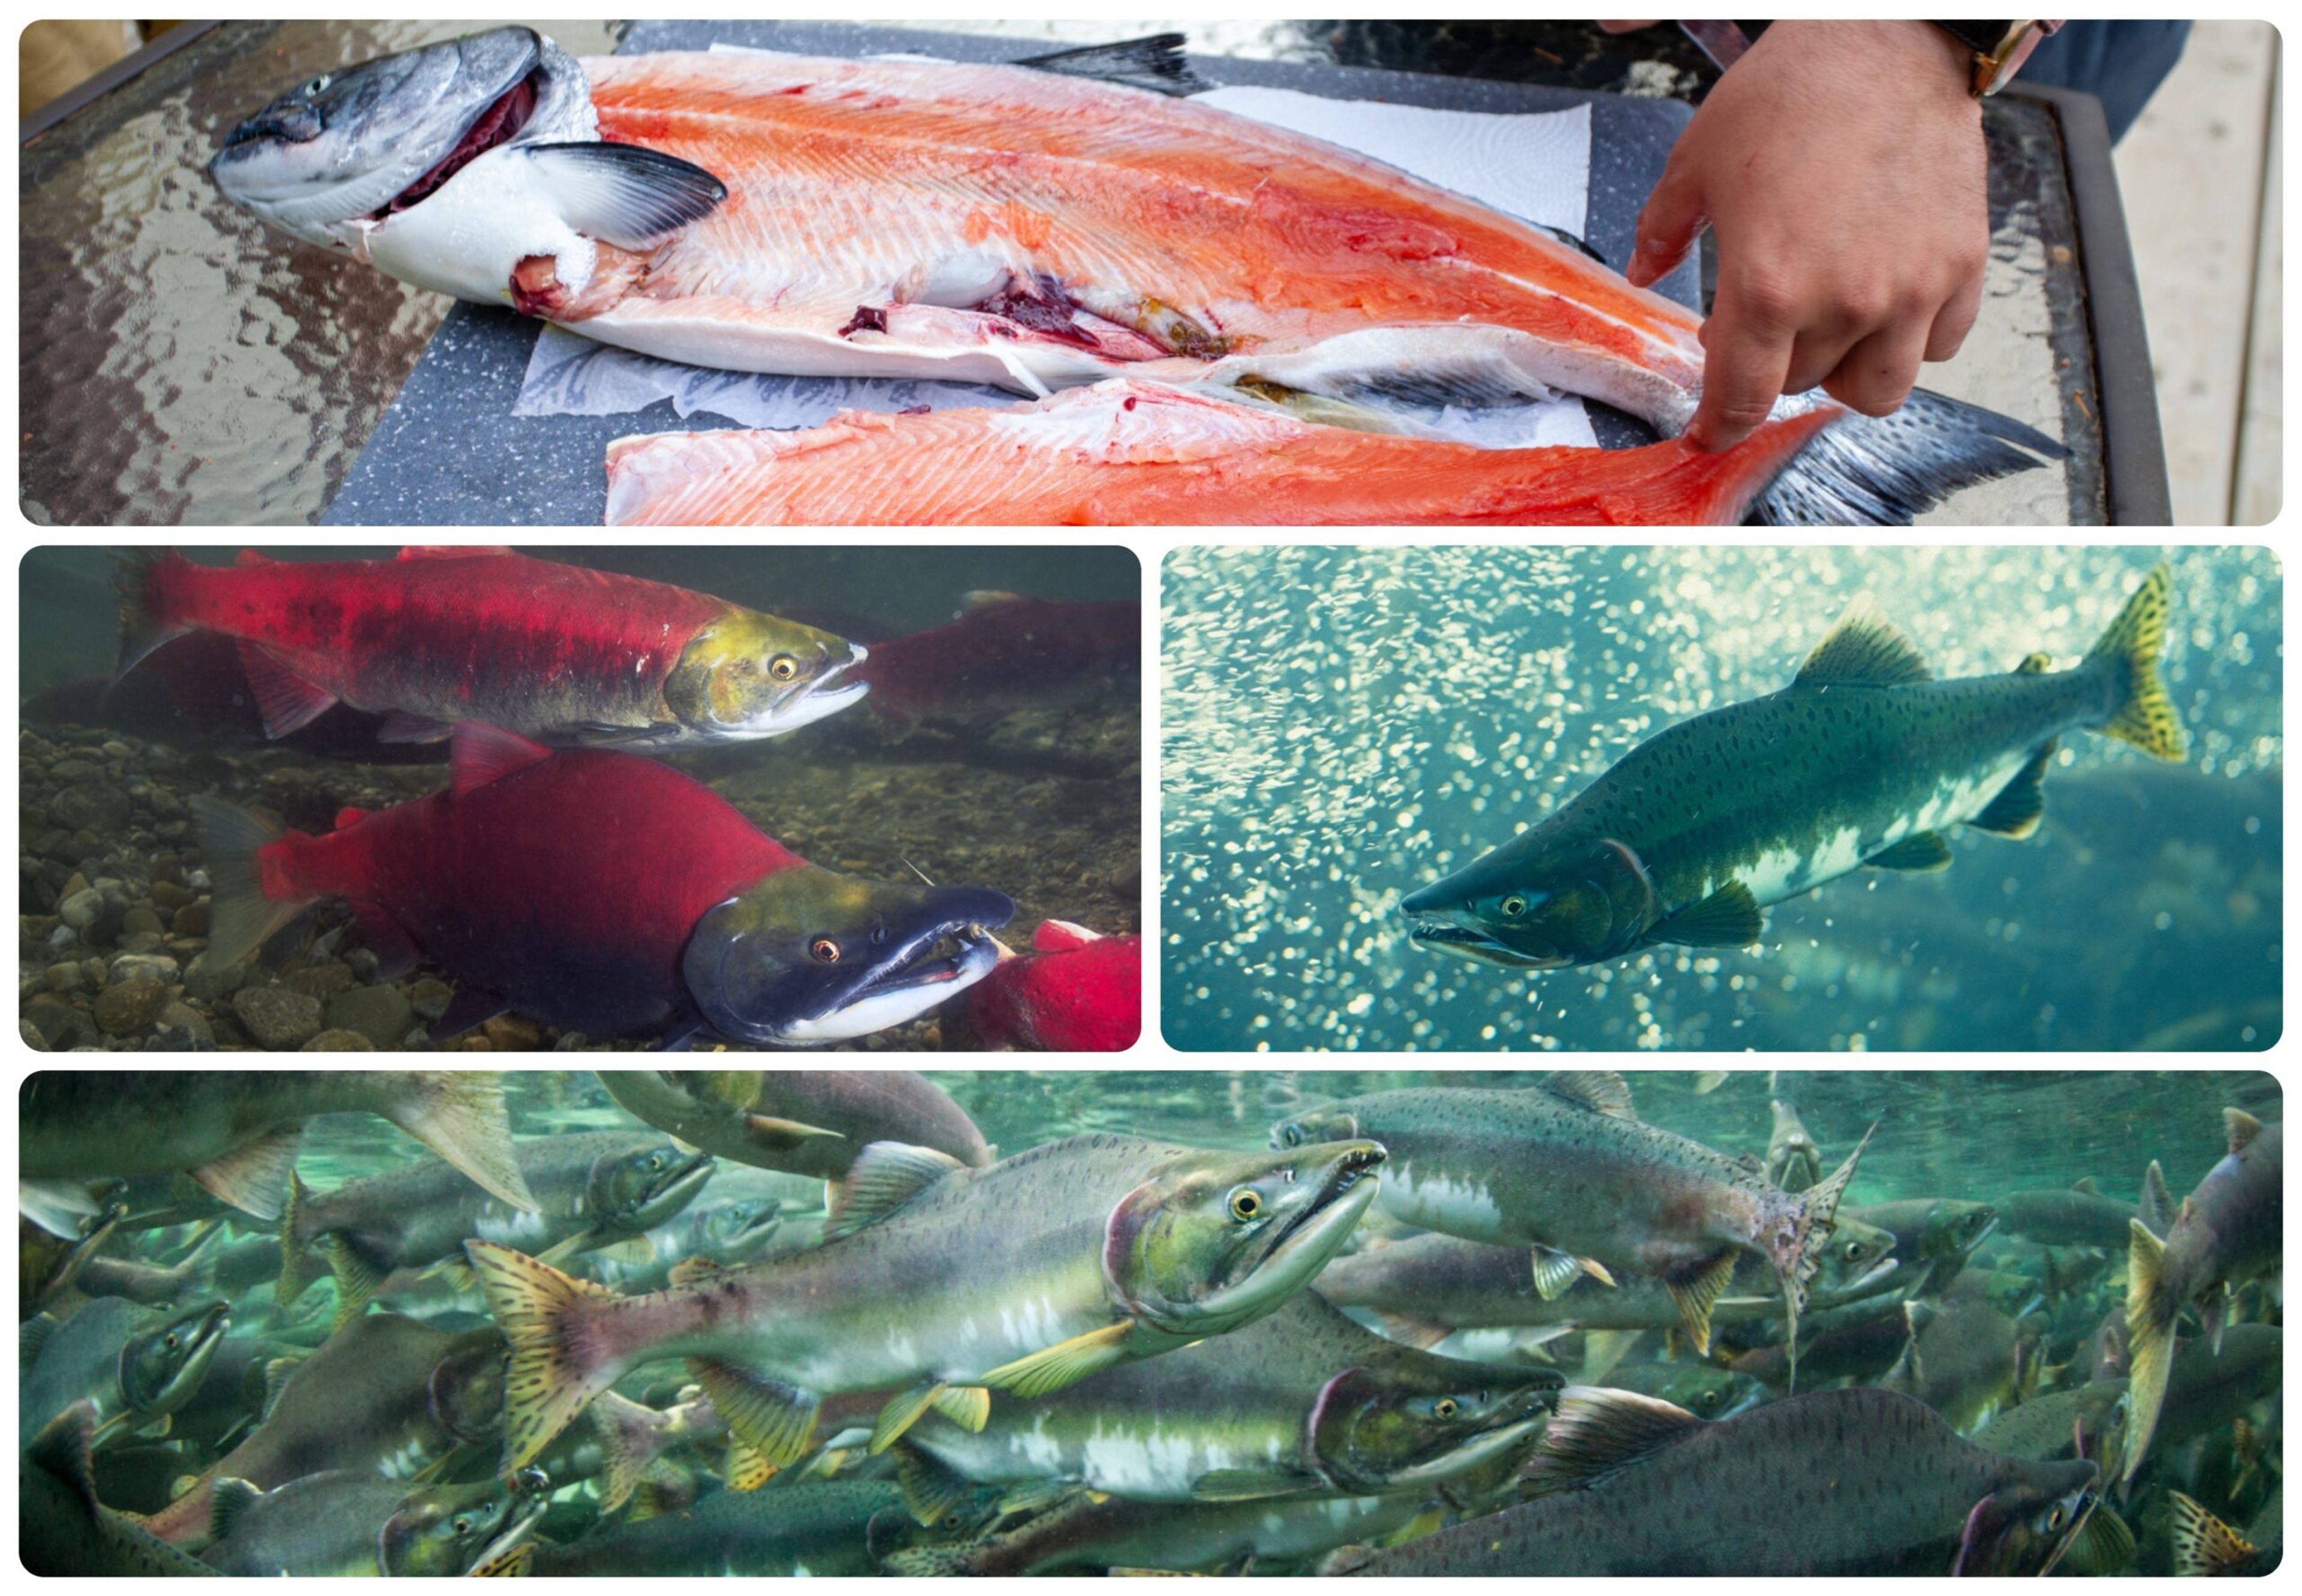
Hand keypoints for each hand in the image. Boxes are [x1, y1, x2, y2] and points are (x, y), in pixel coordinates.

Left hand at [1625, 21, 1988, 449]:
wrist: (1888, 38)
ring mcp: (1912, 289)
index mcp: (1769, 286)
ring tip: (1827, 332)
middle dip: (1773, 368)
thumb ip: (1663, 231)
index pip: (1740, 398)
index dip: (1718, 426)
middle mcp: (1845, 301)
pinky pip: (1939, 346)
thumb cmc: (1791, 91)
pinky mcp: (1960, 266)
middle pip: (1802, 387)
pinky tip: (1886, 305)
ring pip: (1877, 389)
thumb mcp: (1697, 161)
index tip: (1709, 431)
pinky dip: (1911, 341)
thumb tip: (1643, 273)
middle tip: (1764, 323)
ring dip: (1845, 375)